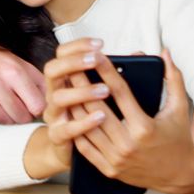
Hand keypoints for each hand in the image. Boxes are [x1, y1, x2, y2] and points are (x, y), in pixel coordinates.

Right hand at [0, 36, 45, 124]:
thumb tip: (54, 99)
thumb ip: (37, 80)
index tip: (35, 104)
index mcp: (14, 72)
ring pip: (6, 122)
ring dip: (9, 116)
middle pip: (22, 117)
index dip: (38, 108)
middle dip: (24, 114)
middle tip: (20, 105)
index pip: (37, 106)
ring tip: (6, 103)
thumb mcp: (18, 62)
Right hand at [38, 38, 109, 170]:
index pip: (62, 53)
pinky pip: (67, 129)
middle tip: (97, 59)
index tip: (100, 44)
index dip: (78, 46)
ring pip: (59, 98)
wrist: (68, 149)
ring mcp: (54, 114)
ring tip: (104, 90)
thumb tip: (139, 54)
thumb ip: (117, 71)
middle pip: (53, 70)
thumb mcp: (100, 89)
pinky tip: (100, 117)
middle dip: (74, 62)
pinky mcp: (57, 136)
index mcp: (63, 78)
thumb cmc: (88, 115)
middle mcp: (54, 93)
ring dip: (82, 91)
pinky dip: (83, 123)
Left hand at [71, 49, 193, 193]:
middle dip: (82, 85)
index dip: (106, 71)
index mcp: (144, 127)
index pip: (119, 92)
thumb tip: (165, 52)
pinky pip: (85, 148)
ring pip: (86, 128)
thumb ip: (173, 78)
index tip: (96, 55)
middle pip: (96, 108)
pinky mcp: (109, 170)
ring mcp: (116, 159)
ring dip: (74, 106)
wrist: (180, 176)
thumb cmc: (179, 139)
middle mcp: (128, 144)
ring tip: (66, 88)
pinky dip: (75, 130)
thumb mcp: (180, 108)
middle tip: (71, 66)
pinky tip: (69, 115)